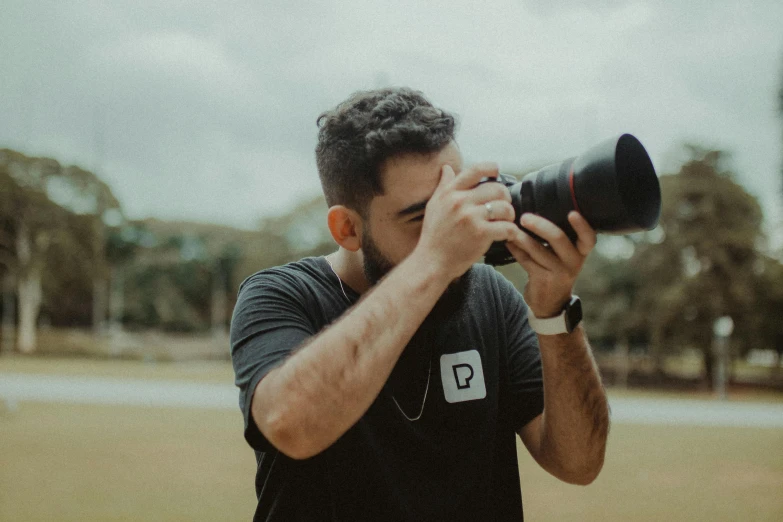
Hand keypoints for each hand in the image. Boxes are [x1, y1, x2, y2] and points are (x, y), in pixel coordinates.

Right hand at [415, 163, 519, 280]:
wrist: (431, 262)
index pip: (476, 170)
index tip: (497, 173)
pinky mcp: (481, 234)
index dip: (491, 168)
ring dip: (510, 215)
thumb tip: (447, 168)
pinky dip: (511, 231)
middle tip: (504, 206)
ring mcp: (471, 217)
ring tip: (506, 221)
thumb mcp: (434, 205)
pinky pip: (506, 227)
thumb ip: (443, 185)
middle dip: (505, 197)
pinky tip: (507, 235)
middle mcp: (461, 202)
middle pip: (497, 188)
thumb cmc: (434, 235)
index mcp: (451, 192)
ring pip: (505, 207)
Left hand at [505, 212, 595, 317]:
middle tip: (525, 217)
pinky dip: (516, 250)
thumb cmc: (556, 269)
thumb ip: (559, 237)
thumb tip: (538, 207)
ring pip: (537, 250)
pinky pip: (526, 261)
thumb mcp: (565, 255)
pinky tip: (508, 242)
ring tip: (510, 228)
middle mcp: (573, 262)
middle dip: (540, 225)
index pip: (588, 238)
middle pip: (558, 239)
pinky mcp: (542, 280)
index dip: (582, 226)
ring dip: (522, 237)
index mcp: (581, 252)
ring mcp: (558, 273)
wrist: (551, 302)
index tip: (572, 213)